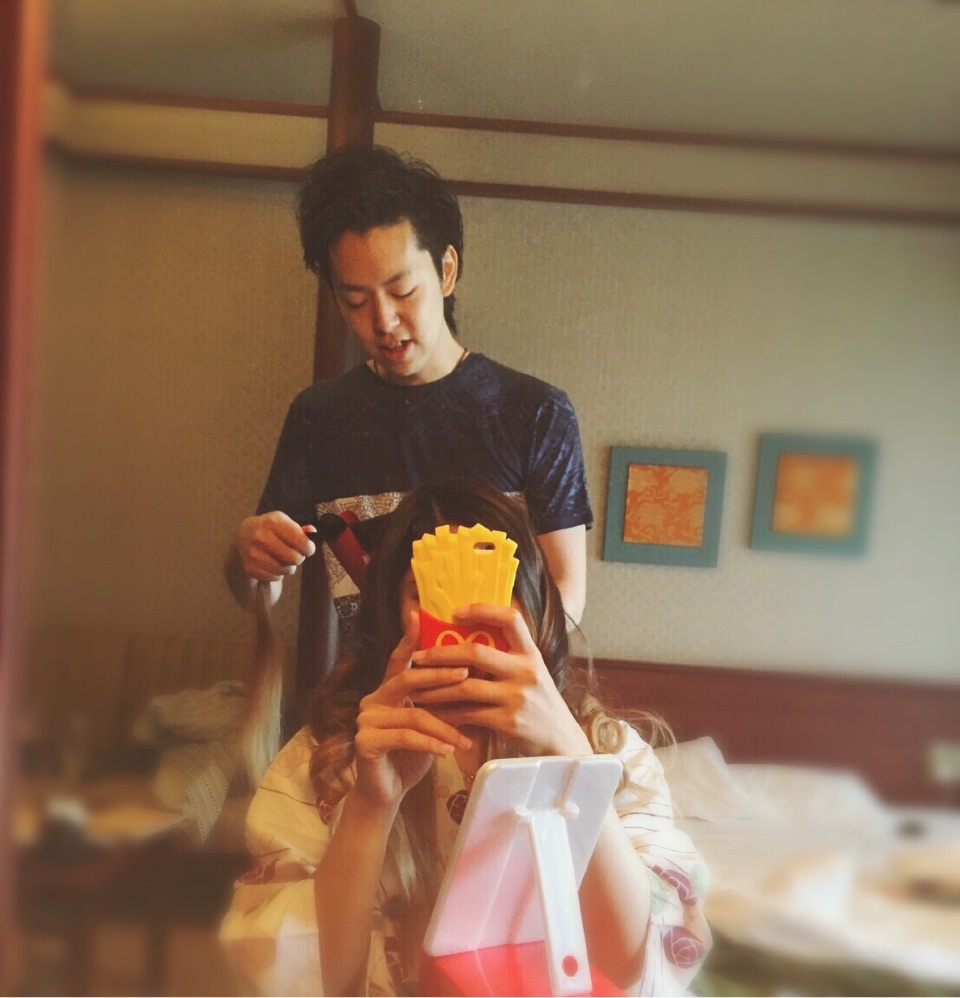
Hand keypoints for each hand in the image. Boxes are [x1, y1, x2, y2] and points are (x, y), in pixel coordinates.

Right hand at [236, 511, 315, 581]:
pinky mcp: (249, 567)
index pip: (300, 541)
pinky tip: (274, 564)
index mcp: (273, 521)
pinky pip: (275, 577)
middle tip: (296, 555)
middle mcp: (261, 536)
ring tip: (284, 559)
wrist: (244, 535)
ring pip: (286, 569)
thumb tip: (313, 531)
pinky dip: (278, 573)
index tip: (309, 549)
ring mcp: (253, 553)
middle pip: (294, 558)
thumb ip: (299, 529)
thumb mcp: (283, 523)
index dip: (309, 548)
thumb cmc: (271, 529)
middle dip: (299, 558)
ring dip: (289, 567)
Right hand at [354, 613, 472, 809]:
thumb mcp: (429, 722)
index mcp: (388, 689)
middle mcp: (374, 698)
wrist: (386, 791)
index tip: (420, 615)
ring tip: (466, 737)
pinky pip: (405, 737)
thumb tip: (472, 676)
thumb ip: (440, 700)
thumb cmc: (411, 754)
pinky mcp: (366, 742)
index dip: (410, 637)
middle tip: (467, 675)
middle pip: (408, 677)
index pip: (401, 659)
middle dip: (440, 675)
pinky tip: (448, 750)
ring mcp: (366, 719)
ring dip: (444, 724)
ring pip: (413, 712)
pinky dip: (430, 743)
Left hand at [410, 604, 592, 757]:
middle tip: (418, 656)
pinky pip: (469, 714)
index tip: (456, 611)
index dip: (483, 610)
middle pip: (476, 654)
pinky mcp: (508, 722)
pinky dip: (446, 712)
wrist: (560, 740)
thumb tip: (468, 635)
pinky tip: (432, 712)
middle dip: (441, 654)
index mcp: (531, 653)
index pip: (511, 619)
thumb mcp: (531, 671)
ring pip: (466, 687)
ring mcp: (517, 697)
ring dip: (436, 688)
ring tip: (415, 688)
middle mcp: (526, 671)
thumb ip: (508, 656)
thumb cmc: (538, 700)